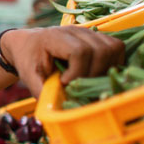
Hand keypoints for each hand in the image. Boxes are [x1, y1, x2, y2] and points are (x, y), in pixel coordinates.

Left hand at [0, 26, 124, 94]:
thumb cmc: (28, 60)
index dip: (78, 71)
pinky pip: (116, 47)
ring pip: (112, 47)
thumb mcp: (30, 78)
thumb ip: (43, 92)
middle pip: (100, 50)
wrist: (27, 44)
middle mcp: (74, 31)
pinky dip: (113, 62)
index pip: (79, 51)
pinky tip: (99, 72)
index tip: (65, 82)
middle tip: (80, 83)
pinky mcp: (96, 37)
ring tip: (90, 79)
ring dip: (106, 68)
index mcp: (54, 37)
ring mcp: (87, 32)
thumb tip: (58, 112)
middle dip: (94, 73)